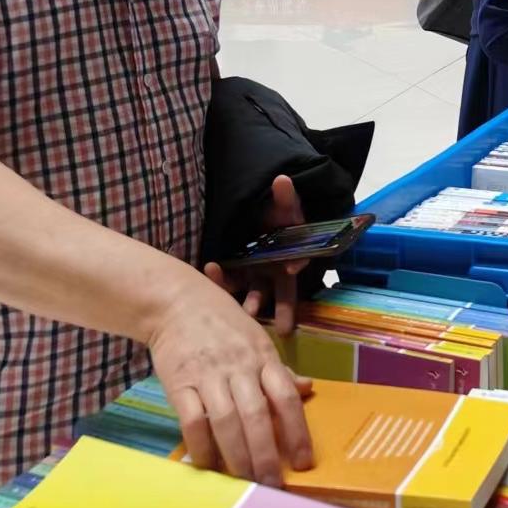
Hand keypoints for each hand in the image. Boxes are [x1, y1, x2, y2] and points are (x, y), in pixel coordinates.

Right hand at [148, 271, 313, 484]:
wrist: (177, 301)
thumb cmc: (222, 322)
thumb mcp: (257, 338)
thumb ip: (279, 368)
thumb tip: (307, 388)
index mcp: (263, 356)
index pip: (285, 397)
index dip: (297, 431)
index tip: (304, 461)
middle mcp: (239, 367)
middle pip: (257, 416)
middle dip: (267, 455)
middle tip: (273, 484)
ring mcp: (208, 375)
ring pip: (227, 422)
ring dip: (237, 457)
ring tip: (246, 482)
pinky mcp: (180, 383)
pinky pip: (192, 421)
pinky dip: (201, 446)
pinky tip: (208, 465)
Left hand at [203, 175, 308, 336]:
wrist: (256, 219)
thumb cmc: (275, 215)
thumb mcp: (282, 205)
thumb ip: (283, 196)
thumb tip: (282, 179)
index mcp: (289, 254)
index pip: (297, 260)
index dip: (296, 263)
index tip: (290, 268)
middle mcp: (275, 270)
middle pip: (282, 292)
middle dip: (282, 309)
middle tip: (284, 327)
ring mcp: (255, 276)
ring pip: (255, 294)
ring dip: (251, 303)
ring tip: (245, 312)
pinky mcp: (236, 276)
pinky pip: (229, 282)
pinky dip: (220, 279)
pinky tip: (211, 269)